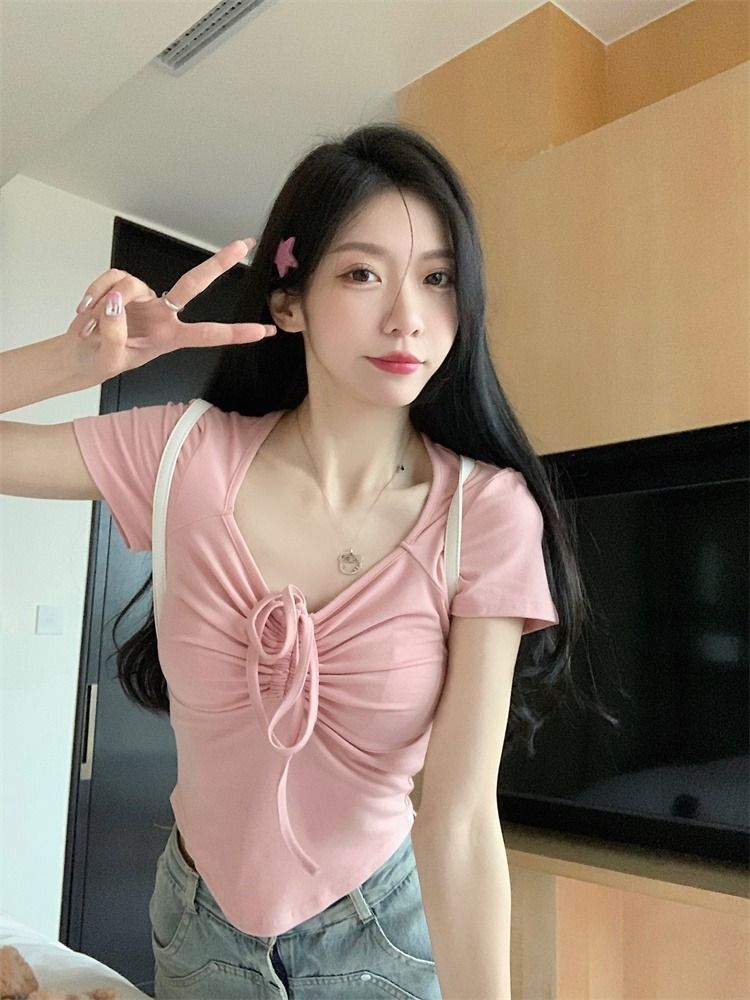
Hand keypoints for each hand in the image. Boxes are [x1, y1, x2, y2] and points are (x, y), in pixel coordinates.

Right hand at [66, 238, 275, 381]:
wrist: (79, 355)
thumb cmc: (100, 360)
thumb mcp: (109, 360)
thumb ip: (114, 335)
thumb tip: (116, 302)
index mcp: (169, 338)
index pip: (207, 334)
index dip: (234, 333)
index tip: (263, 331)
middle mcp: (162, 314)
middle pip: (193, 284)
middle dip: (219, 264)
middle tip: (242, 245)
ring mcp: (143, 298)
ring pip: (131, 285)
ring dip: (105, 305)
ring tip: (88, 326)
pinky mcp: (121, 286)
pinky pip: (111, 280)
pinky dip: (94, 293)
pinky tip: (83, 311)